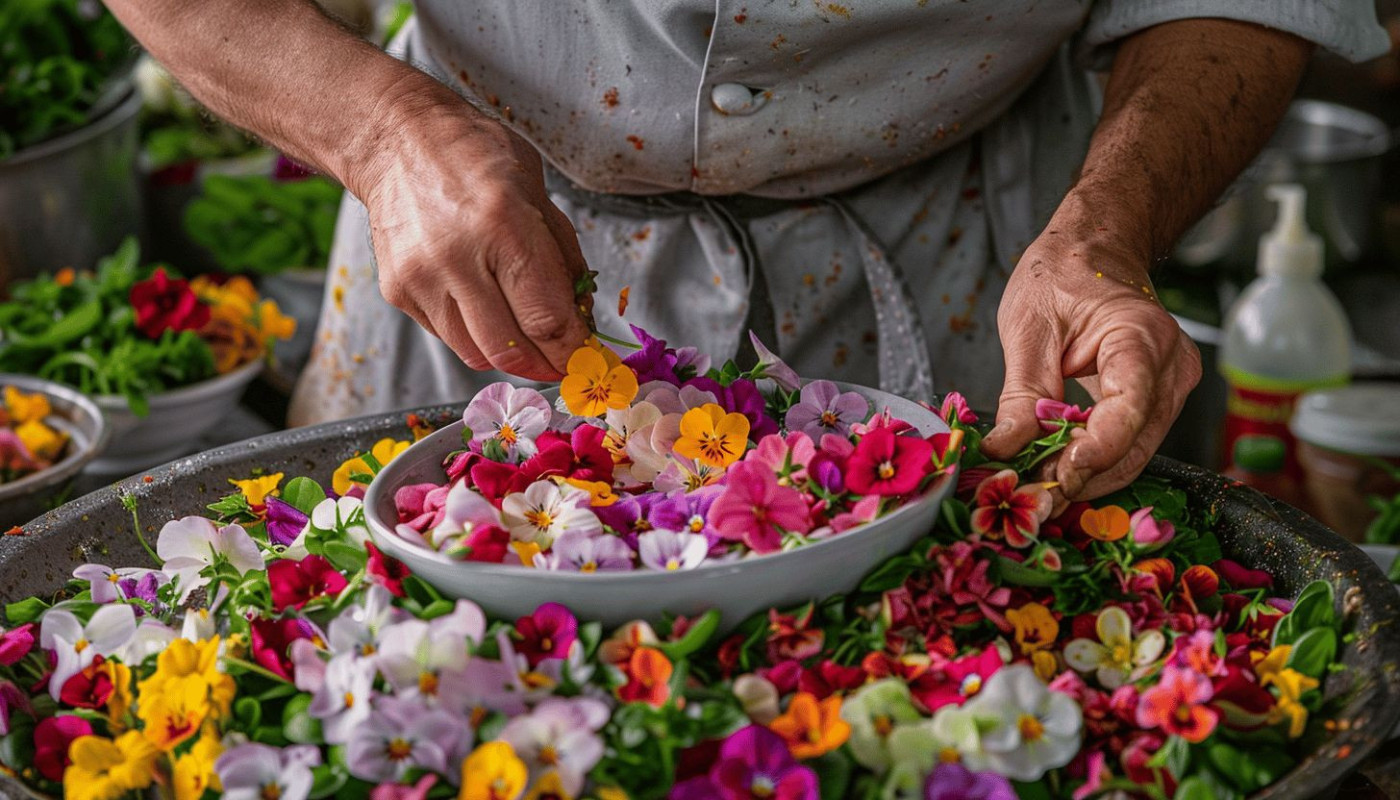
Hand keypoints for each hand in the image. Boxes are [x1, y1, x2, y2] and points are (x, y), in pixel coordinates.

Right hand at [353, 89, 591, 378]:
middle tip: (560, 360)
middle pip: (512, 349)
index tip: (585, 359)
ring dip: (509, 355)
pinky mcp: (398, 291)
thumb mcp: (537, 190)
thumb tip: (581, 316)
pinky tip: (484, 308)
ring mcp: (421, 278)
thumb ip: (562, 257)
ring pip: (476, 354)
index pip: (546, 319)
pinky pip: (448, 337)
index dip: (572, 350)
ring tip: (525, 337)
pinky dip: (474, 336)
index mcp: (505, 225)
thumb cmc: (475, 156)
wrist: (396, 139)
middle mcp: (458, 257)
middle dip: (545, 364)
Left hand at [980, 225, 1201, 499]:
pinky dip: (1095, 460)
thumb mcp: (1027, 329)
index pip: (1130, 407)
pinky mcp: (1158, 399)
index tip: (1058, 476)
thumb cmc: (1061, 276)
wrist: (1093, 251)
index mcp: (1142, 335)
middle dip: (1085, 475)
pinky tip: (1057, 469)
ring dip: (1088, 475)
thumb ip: (1021, 396)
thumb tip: (1005, 450)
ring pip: (1136, 452)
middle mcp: (1171, 365)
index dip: (1096, 450)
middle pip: (1136, 442)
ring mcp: (1171, 385)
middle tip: (1034, 498)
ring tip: (1037, 488)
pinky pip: (1131, 442)